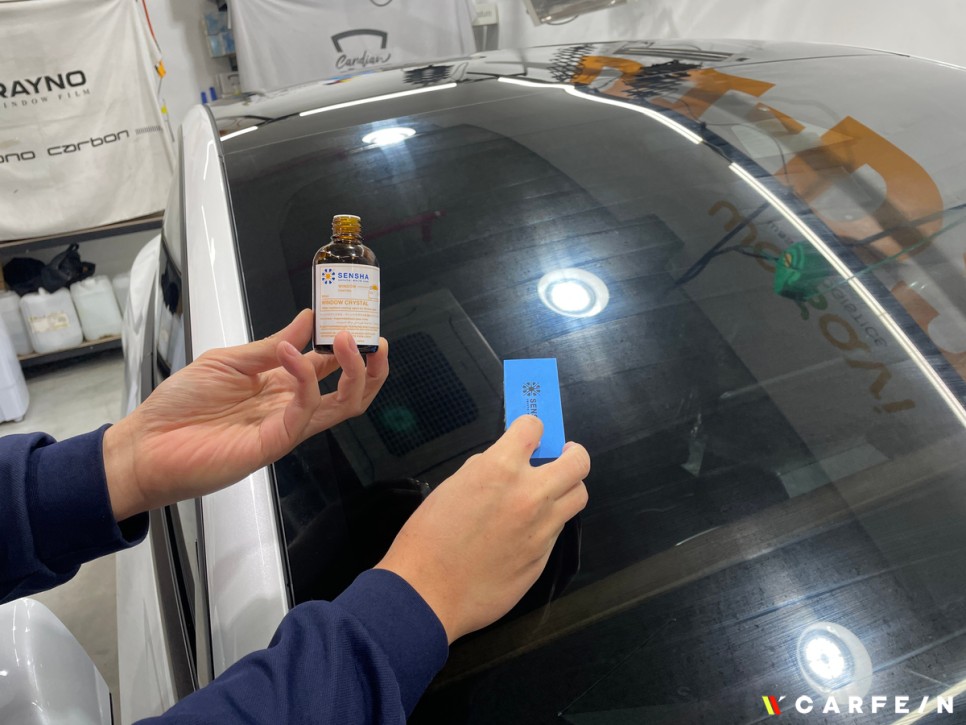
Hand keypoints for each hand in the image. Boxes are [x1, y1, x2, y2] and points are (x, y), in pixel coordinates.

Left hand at [104, 309, 388, 519]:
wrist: (145, 444)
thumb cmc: (180, 405)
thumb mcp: (227, 361)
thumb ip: (270, 344)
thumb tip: (307, 319)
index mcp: (281, 386)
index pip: (328, 365)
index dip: (345, 342)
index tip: (353, 314)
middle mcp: (290, 407)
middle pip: (350, 391)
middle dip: (370, 364)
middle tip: (371, 336)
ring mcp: (286, 427)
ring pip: (343, 405)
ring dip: (353, 370)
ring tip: (346, 339)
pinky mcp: (274, 443)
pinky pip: (304, 411)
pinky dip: (304, 379)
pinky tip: (289, 355)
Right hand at [375, 415, 589, 643]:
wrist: (428, 591)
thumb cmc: (429, 536)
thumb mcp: (453, 486)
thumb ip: (486, 470)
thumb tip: (507, 463)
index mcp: (500, 469)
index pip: (534, 428)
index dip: (531, 428)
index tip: (530, 434)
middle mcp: (530, 495)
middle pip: (577, 462)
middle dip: (572, 454)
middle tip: (561, 456)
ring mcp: (541, 528)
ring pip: (578, 496)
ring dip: (567, 488)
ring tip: (550, 492)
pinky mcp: (543, 557)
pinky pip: (557, 529)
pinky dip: (548, 522)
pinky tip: (525, 529)